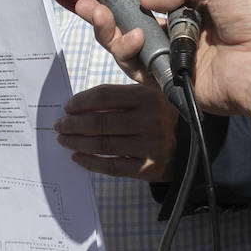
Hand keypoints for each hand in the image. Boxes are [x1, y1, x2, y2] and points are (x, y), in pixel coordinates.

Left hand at [54, 82, 177, 180]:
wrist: (192, 143)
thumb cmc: (160, 111)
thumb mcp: (149, 88)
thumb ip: (121, 81)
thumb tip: (82, 86)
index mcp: (148, 95)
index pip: (105, 96)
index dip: (82, 102)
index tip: (67, 107)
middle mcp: (151, 120)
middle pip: (101, 122)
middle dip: (74, 125)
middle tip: (58, 125)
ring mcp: (152, 145)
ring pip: (104, 145)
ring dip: (77, 143)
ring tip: (63, 139)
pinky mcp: (150, 168)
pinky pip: (114, 167)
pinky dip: (91, 163)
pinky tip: (78, 157)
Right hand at [74, 0, 250, 116]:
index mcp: (197, 6)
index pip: (155, 0)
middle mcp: (181, 32)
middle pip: (133, 24)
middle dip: (107, 13)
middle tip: (86, 4)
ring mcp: (173, 58)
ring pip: (129, 47)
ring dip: (110, 30)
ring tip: (99, 16)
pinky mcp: (169, 82)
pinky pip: (138, 69)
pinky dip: (129, 51)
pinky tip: (135, 36)